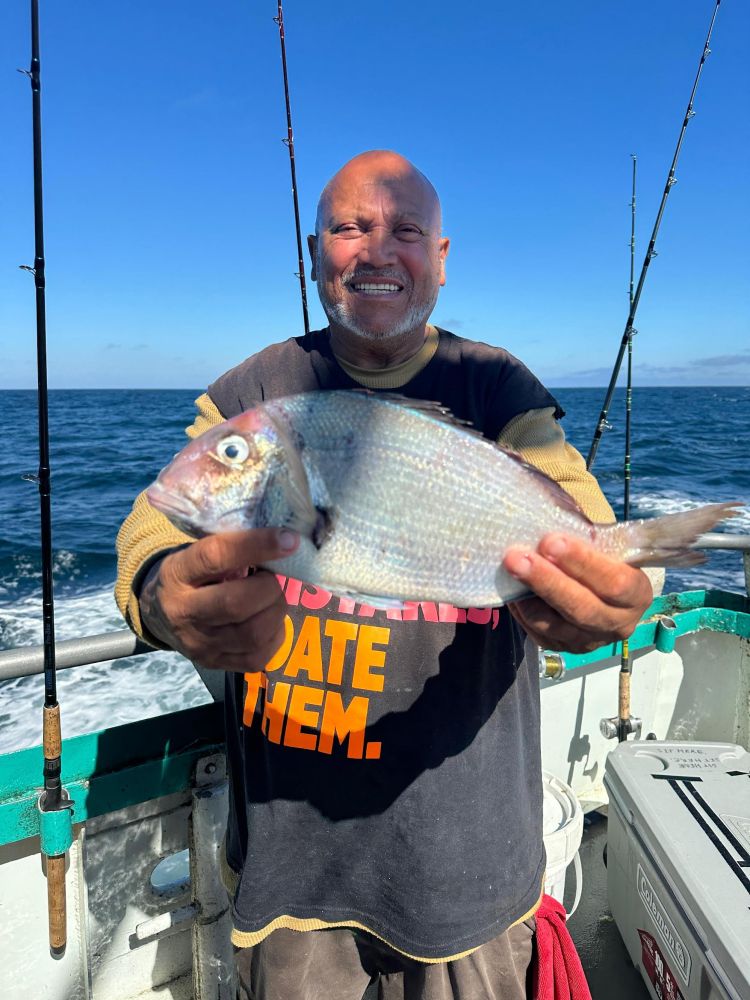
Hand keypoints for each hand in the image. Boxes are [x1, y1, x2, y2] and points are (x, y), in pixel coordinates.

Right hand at [139, 528, 298, 672]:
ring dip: (276, 610)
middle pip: (236, 603)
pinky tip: (270, 619)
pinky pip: (259, 656)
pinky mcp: (214, 664)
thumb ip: (231, 545)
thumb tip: (281, 540)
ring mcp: (198, 644)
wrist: (159, 614)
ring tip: (273, 597)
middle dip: (270, 587)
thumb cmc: (192, 574)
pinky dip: (275, 635)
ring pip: (252, 634)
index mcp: (177, 574)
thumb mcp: (197, 551)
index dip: (256, 545)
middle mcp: (182, 612)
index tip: (288, 539)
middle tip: (275, 577)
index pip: (215, 556)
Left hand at [504, 533, 652, 653]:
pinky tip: (513, 588)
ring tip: (511, 567)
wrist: (598, 587)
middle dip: (548, 581)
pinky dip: (523, 611)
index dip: (582, 562)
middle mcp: (618, 623)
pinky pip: (539, 634)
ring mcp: (591, 641)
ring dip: (529, 595)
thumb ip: (587, 535)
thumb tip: (548, 508)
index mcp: (637, 593)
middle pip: (582, 608)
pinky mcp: (564, 648)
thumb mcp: (605, 545)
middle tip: (519, 557)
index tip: (551, 540)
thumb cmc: (601, 557)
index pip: (614, 582)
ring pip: (556, 625)